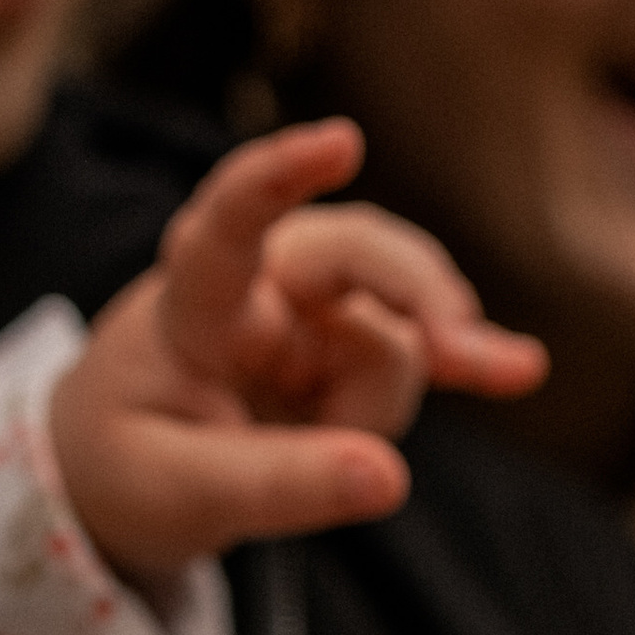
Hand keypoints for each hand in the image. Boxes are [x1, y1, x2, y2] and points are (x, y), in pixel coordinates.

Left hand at [47, 119, 545, 579]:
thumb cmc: (126, 464)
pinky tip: (519, 367)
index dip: (276, 176)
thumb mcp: (176, 494)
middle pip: (352, 253)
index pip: (224, 229)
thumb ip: (276, 486)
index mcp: (189, 311)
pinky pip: (417, 348)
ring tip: (339, 467)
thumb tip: (390, 477)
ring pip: (391, 334)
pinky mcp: (346, 354)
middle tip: (458, 348)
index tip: (341, 139)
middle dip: (412, 290)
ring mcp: (310, 318)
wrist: (115, 471)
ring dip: (384, 402)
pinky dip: (463, 359)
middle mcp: (257, 291)